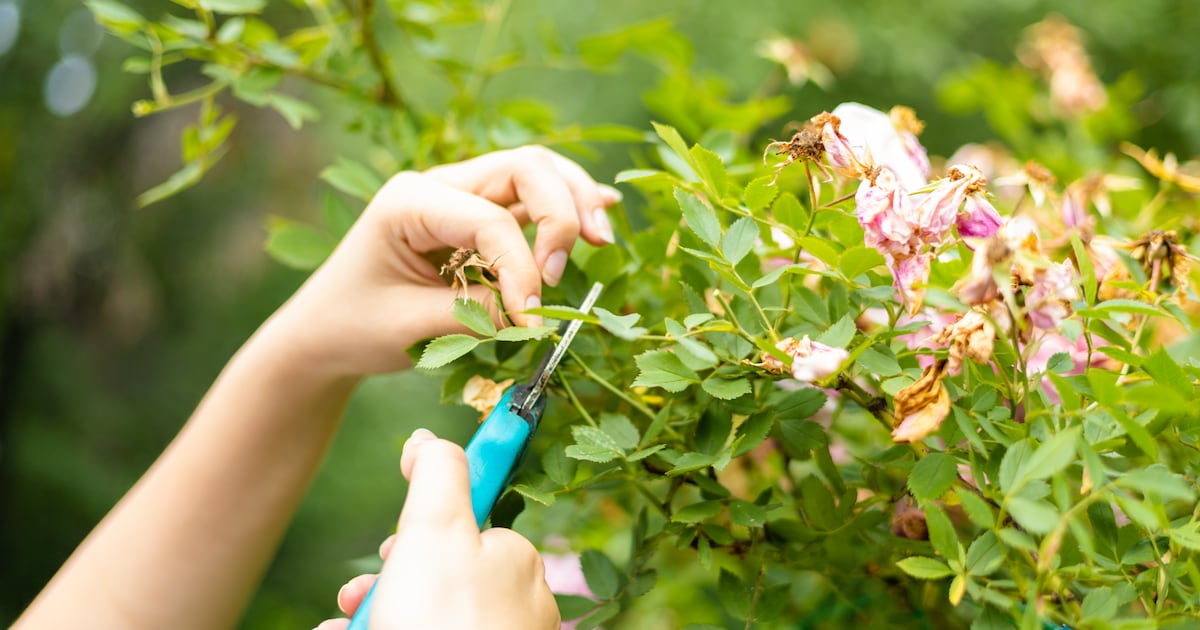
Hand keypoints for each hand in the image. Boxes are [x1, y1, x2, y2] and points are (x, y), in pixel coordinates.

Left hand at [267, 146, 619, 377]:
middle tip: (576, 262)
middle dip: (561, 210)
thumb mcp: (409, 326)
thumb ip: (473, 315)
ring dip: (573, 200)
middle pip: (524, 167)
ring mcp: (460, 195)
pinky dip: (566, 204)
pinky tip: (600, 213)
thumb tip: (534, 313)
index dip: (522, 268)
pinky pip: (530, 197)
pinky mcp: (476, 215)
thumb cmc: (354, 327)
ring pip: (535, 172)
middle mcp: (438, 185)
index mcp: (409, 200)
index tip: (533, 319)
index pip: (489, 220)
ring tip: (601, 237)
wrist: (324, 333)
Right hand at [314, 429, 559, 629]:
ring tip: (346, 626)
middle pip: (437, 572)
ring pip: (422, 613)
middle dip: (387, 577)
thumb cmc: (443, 621)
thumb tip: (429, 439)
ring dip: (375, 612)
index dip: (419, 529)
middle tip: (364, 590)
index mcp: (516, 563)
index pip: (464, 525)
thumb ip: (437, 474)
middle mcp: (513, 607)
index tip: (394, 547)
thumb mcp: (434, 528)